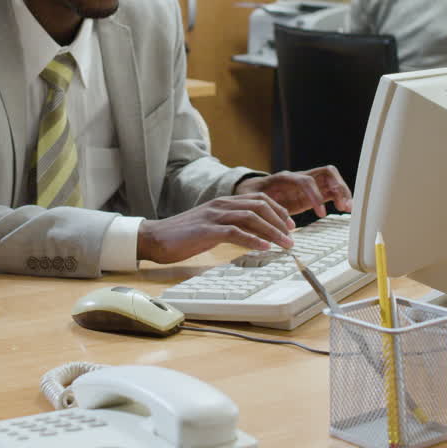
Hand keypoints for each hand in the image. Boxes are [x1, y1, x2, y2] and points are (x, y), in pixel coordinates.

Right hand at [136, 193, 296, 263]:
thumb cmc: (182, 235)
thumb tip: (253, 237)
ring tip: (285, 244)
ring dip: (272, 232)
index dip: (278, 211)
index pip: (258, 199)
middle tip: (292, 236)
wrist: (154, 238)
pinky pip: (235, 232)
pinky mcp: (206, 230)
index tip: (290, 225)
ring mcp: (213, 216)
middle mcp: (221, 205)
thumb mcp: (210, 226)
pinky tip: (264, 248)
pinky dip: (253, 240)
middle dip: (279, 220)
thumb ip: (229, 226)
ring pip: (251, 218)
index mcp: (223, 202)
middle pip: (259, 205)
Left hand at [233, 166, 352, 218]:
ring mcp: (308, 184)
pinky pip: (331, 191)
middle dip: (337, 187)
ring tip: (348, 209)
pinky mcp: (313, 193)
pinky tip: (345, 209)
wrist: (253, 190)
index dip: (315, 196)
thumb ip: (258, 204)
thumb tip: (266, 216)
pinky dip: (340, 198)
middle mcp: (300, 177)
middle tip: (344, 206)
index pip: (306, 181)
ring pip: (332, 180)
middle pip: (326, 173)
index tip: (321, 213)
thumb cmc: (251, 193)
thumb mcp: (250, 197)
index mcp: (285, 178)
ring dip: (343, 192)